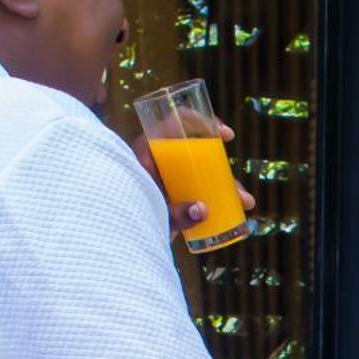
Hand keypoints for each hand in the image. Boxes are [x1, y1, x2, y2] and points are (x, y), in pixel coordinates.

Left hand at [129, 120, 257, 239]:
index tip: (223, 135)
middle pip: (198, 154)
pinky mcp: (172, 197)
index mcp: (147, 150)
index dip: (202, 123)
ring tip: (245, 203)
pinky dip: (216, 198)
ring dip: (226, 187)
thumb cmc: (125, 215)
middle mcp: (160, 161)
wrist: (113, 236)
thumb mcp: (150, 210)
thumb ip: (173, 212)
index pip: (176, 123)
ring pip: (202, 174)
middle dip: (224, 171)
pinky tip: (234, 209)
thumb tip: (203, 210)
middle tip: (240, 185)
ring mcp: (167, 179)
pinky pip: (198, 191)